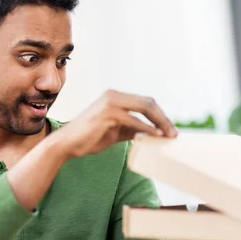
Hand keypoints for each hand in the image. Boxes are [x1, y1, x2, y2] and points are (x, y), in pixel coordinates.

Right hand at [53, 89, 176, 157]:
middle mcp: (113, 95)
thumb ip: (130, 129)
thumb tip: (149, 132)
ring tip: (168, 135)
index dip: (160, 114)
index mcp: (114, 97)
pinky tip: (155, 135)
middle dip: (163, 117)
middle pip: (148, 102)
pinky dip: (146, 128)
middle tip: (173, 133)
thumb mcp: (115, 132)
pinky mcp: (107, 114)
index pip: (144, 101)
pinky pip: (133, 120)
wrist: (67, 144)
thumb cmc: (88, 138)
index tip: (169, 129)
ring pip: (144, 108)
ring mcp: (110, 103)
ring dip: (160, 122)